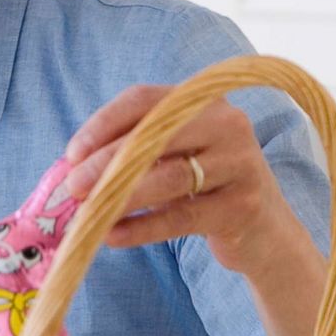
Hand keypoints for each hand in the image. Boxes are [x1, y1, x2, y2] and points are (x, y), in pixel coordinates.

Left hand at [62, 84, 306, 278]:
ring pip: (169, 178)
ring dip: (121, 197)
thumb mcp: (173, 159)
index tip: (72, 154)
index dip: (104, 124)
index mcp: (203, 102)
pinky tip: (111, 236)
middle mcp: (227, 124)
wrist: (263, 230)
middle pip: (156, 136)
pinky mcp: (241, 206)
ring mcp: (240, 164)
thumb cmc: (203, 189)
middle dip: (107, 163)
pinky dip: (141, 228)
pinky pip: (181, 217)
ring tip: (88, 215)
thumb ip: (132, 153)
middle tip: (73, 187)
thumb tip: (72, 169)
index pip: (145, 99)